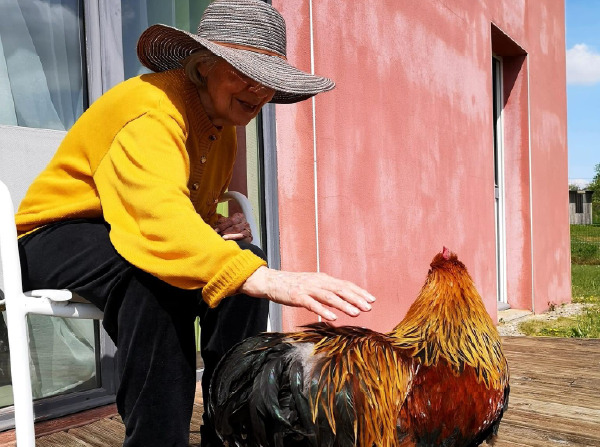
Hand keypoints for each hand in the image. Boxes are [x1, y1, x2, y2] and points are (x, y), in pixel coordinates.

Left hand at [214, 213, 251, 242]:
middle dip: (227, 232)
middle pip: (236, 228)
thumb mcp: (224, 222)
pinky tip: (232, 242)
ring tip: (224, 238)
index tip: (216, 230)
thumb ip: (220, 223)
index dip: (223, 226)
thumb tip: (215, 229)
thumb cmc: (229, 226)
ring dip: (232, 237)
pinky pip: (245, 240)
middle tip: (220, 235)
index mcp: (240, 216)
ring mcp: (248, 230)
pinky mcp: (250, 237)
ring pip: (241, 234)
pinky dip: (238, 241)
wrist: (237, 231)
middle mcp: (245, 223)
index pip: (232, 221)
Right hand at [239, 267, 375, 320]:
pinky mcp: (298, 296)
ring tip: (356, 313)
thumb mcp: (313, 285)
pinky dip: (324, 311)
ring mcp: (308, 288)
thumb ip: (326, 292)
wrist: (271, 281)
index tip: (371, 300)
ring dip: (344, 305)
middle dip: (356, 298)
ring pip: (330, 297)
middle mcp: (318, 282)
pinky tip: (333, 318)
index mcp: (323, 279)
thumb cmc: (293, 285)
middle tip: (369, 308)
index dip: (359, 292)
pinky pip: (313, 304)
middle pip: (341, 289)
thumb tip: (341, 301)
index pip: (345, 284)